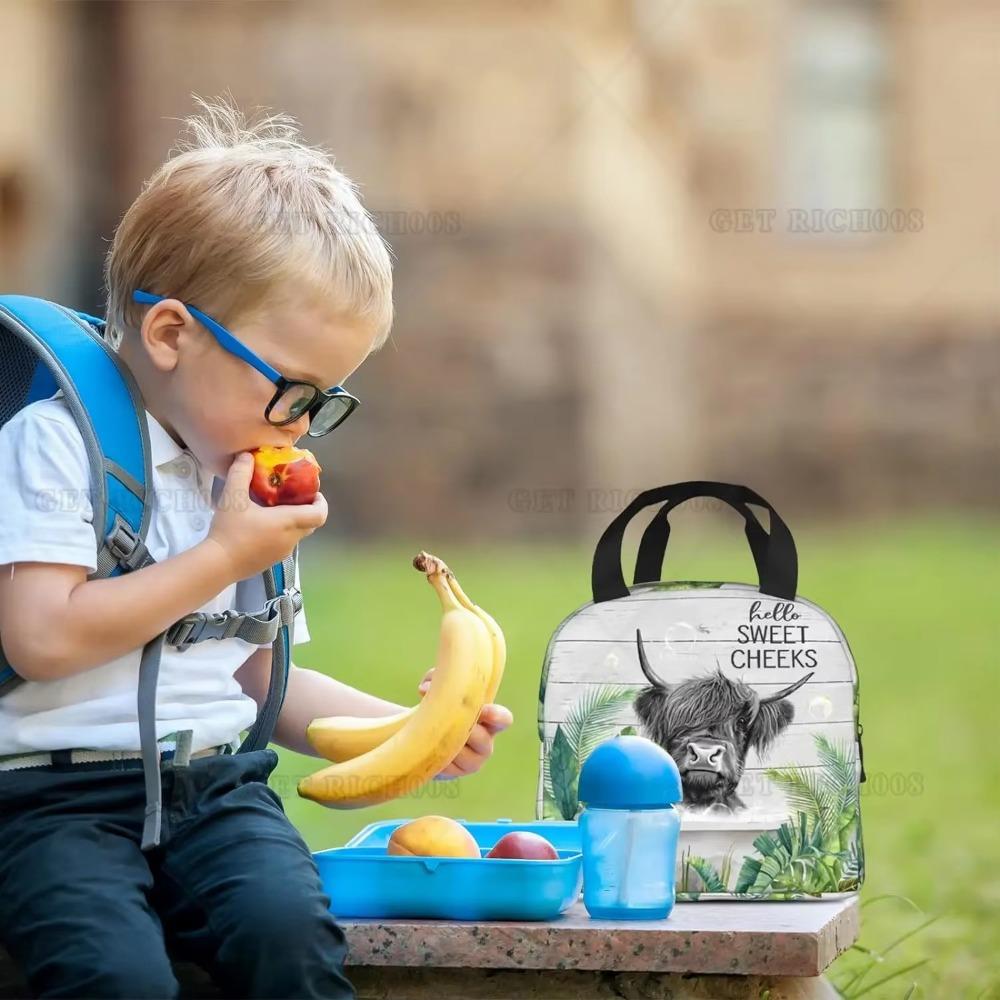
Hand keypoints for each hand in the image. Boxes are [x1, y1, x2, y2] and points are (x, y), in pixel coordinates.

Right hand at [207, 452, 327, 579]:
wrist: (217, 564)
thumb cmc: (230, 530)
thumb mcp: (233, 497)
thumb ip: (241, 473)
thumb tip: (247, 456)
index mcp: (288, 522)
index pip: (320, 515)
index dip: (322, 503)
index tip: (313, 493)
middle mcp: (291, 539)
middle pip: (311, 524)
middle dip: (307, 510)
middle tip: (292, 497)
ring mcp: (282, 552)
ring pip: (297, 534)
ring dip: (293, 521)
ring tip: (275, 509)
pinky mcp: (272, 561)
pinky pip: (285, 544)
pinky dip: (282, 533)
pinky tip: (262, 526)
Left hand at [418, 668, 513, 779]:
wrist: (425, 736)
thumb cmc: (441, 708)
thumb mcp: (442, 689)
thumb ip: (437, 679)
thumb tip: (425, 687)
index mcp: (490, 722)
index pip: (503, 720)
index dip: (496, 716)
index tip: (483, 709)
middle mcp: (485, 745)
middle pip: (482, 739)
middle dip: (463, 727)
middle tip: (445, 718)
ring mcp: (470, 763)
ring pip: (460, 753)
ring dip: (445, 740)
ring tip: (430, 730)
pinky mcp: (452, 775)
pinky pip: (444, 765)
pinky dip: (433, 753)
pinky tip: (425, 744)